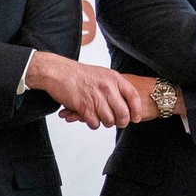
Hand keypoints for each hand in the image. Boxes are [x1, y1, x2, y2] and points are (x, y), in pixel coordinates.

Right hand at [26, 53, 142, 128]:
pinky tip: (89, 118)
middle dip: (121, 122)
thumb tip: (126, 103)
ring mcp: (96, 97)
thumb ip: (115, 86)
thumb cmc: (79, 75)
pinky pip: (95, 123)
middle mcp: (107, 87)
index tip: (136, 118)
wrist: (58, 72)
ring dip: (105, 123)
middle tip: (117, 123)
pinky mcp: (84, 106)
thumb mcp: (102, 74)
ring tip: (100, 118)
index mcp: (114, 78)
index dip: (136, 110)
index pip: (133, 96)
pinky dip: (92, 124)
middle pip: (123, 113)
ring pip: (109, 120)